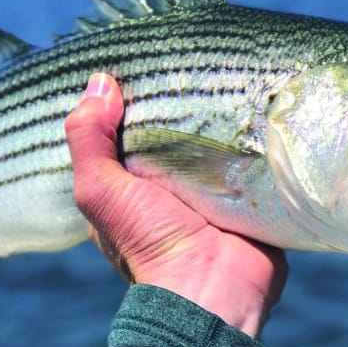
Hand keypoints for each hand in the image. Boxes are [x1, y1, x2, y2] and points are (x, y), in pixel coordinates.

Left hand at [65, 73, 287, 338]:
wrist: (214, 288)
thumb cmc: (150, 242)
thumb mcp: (102, 191)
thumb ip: (88, 140)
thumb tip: (100, 82)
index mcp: (131, 191)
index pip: (128, 134)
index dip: (133, 104)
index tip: (143, 65)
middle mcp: (171, 191)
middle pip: (175, 134)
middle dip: (182, 103)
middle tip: (194, 58)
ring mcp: (214, 194)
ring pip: (216, 142)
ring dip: (223, 116)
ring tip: (230, 68)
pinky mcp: (251, 196)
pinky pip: (253, 157)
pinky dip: (254, 136)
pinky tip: (259, 101)